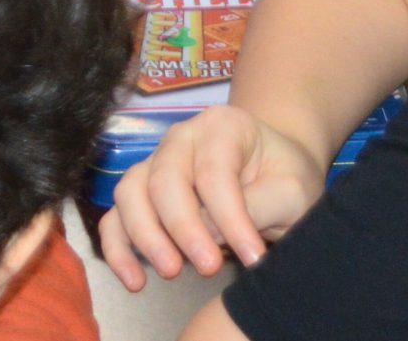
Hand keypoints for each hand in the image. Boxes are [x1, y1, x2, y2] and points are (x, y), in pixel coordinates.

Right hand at [98, 105, 325, 291]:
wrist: (274, 174)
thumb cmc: (285, 179)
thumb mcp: (293, 191)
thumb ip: (258, 207)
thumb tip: (209, 234)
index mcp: (222, 126)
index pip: (215, 172)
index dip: (230, 218)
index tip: (253, 258)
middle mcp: (180, 138)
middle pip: (165, 179)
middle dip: (183, 228)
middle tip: (209, 267)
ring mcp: (154, 164)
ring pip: (130, 194)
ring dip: (145, 236)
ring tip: (171, 271)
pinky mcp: (140, 196)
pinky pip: (115, 219)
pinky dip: (117, 249)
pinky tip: (135, 281)